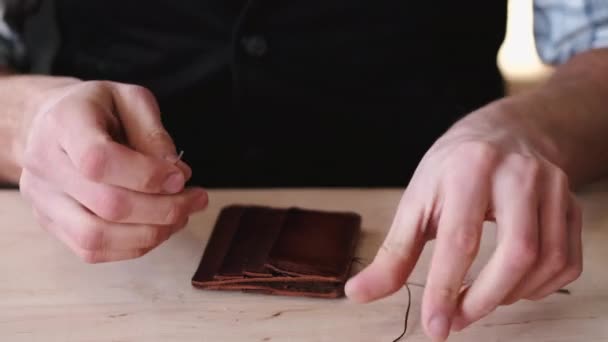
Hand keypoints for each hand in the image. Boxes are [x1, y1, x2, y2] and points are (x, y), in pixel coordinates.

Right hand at [18, 80, 207, 262]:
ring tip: (181, 216)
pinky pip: (91, 250)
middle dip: (164, 209)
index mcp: (63, 123)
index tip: (181, 177)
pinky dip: (133, 246)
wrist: (50, 122)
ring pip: (96, 237)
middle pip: (106, 204)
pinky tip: (158, 228)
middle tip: (196, 199)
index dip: (146, 175)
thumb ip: (153, 133)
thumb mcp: (130, 99)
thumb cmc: (97, 108)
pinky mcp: (50, 223)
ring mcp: (43, 198)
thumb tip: (176, 174)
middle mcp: (44, 164)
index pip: (98, 160)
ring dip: (150, 234)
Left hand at [345, 103, 582, 339]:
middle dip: (485, 299)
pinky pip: (567, 261)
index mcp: (469, 169)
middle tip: (458, 320)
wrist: (503, 133)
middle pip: (517, 252)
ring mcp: (553, 188)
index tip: (436, 326)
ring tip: (480, 298)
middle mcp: (518, 174)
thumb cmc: (453, 169)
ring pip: (547, 260)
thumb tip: (357, 293)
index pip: (461, 238)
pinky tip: (512, 285)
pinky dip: (540, 287)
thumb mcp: (416, 200)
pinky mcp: (572, 204)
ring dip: (512, 295)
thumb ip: (392, 252)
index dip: (447, 289)